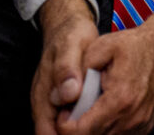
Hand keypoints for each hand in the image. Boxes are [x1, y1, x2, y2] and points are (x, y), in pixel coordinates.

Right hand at [32, 0, 98, 134]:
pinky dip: (95, 123)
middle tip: (106, 128)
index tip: (90, 132)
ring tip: (110, 123)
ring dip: (90, 129)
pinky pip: (82, 121)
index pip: (47, 133)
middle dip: (82, 133)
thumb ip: (66, 70)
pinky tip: (111, 118)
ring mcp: (60, 108)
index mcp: (43, 98)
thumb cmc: (69, 37)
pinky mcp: (72, 105)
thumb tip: (68, 95)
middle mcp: (48, 108)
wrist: (72, 30)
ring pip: (72, 131)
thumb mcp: (69, 47)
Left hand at [58, 8, 153, 134]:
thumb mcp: (102, 47)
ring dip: (92, 130)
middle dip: (77, 128)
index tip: (65, 109)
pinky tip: (104, 114)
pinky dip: (106, 130)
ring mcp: (141, 125)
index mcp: (120, 99)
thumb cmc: (135, 46)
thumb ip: (77, 71)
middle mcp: (132, 118)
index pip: (80, 132)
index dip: (64, 124)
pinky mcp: (146, 126)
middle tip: (73, 110)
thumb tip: (58, 97)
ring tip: (89, 111)